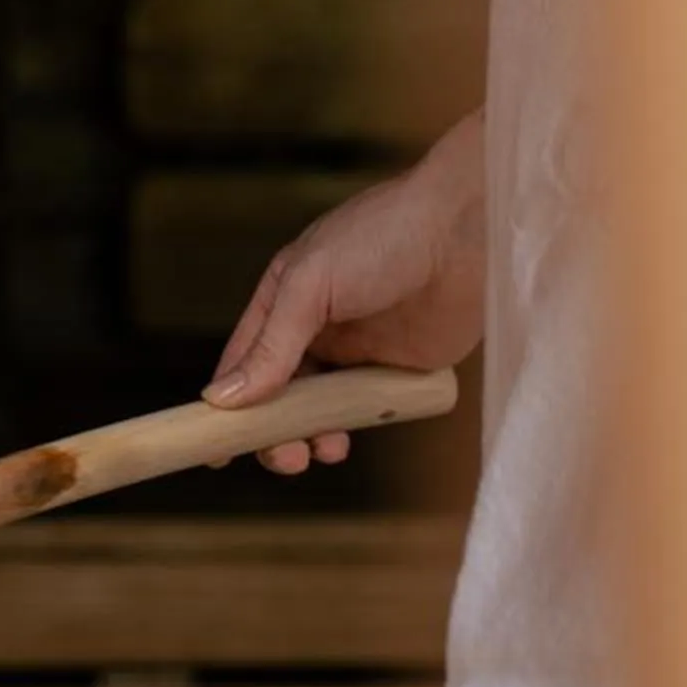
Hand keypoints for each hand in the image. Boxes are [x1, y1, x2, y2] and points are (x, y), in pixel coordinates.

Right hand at [205, 108, 487, 473]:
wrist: (471, 229)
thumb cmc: (385, 235)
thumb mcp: (310, 285)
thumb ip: (270, 346)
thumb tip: (224, 400)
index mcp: (283, 300)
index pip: (241, 362)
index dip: (225, 406)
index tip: (215, 448)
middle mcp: (315, 328)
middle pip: (277, 396)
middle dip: (273, 431)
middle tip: (284, 457)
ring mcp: (358, 350)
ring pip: (319, 410)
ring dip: (311, 437)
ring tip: (322, 450)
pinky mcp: (399, 368)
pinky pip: (368, 409)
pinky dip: (354, 429)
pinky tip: (351, 437)